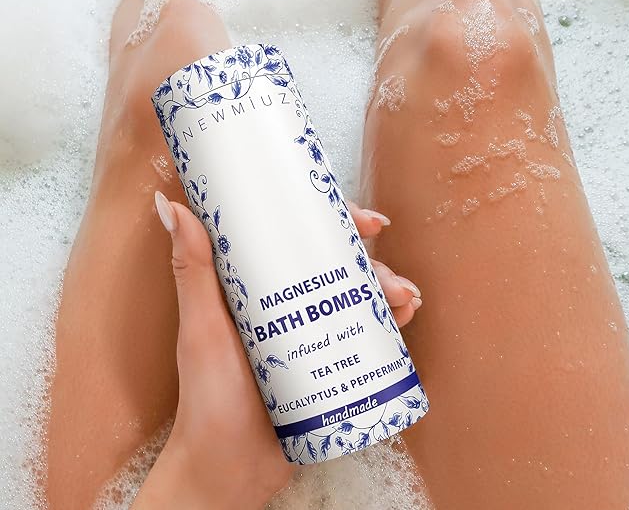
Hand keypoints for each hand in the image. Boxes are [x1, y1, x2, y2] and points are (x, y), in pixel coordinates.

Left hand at [131, 193, 422, 509]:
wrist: (230, 471)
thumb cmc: (208, 399)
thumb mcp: (202, 329)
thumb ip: (192, 272)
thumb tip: (175, 206)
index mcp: (256, 283)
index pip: (296, 236)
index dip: (332, 219)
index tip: (359, 218)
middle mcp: (287, 300)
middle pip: (335, 263)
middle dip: (370, 260)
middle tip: (388, 273)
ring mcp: (310, 331)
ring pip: (355, 295)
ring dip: (386, 288)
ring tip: (404, 298)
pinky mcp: (328, 361)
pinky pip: (364, 334)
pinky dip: (389, 322)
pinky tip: (405, 317)